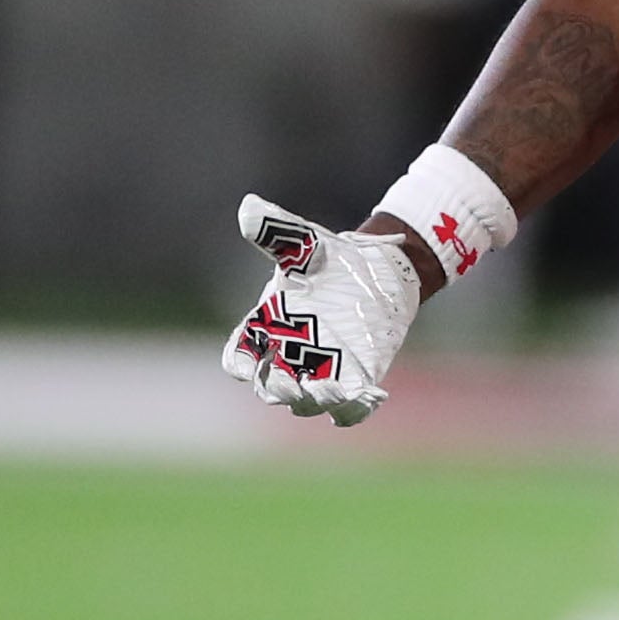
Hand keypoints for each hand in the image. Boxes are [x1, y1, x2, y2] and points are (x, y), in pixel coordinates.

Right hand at [223, 193, 422, 423]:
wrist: (379, 271)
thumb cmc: (332, 259)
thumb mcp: (304, 244)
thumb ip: (276, 233)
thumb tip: (249, 208)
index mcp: (266, 327)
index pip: (239, 356)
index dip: (240, 363)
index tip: (244, 366)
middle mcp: (289, 356)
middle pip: (271, 388)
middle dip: (279, 390)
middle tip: (292, 386)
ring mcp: (323, 373)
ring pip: (309, 404)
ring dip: (317, 402)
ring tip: (332, 391)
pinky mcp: (358, 380)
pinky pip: (351, 410)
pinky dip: (356, 411)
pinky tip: (373, 397)